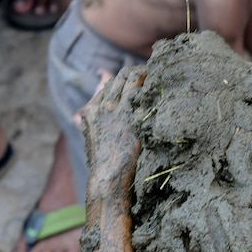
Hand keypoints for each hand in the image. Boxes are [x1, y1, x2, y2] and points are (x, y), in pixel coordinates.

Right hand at [80, 65, 146, 197]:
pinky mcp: (131, 115)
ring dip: (144, 73)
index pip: (109, 85)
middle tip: (150, 74)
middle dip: (135, 73)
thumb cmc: (104, 162)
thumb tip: (96, 110)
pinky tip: (160, 86)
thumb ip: (94, 120)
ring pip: (130, 77)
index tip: (136, 81)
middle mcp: (102, 105)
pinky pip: (142, 90)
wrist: (108, 177)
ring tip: (156, 75)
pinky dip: (151, 84)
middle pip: (120, 77)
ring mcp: (116, 109)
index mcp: (91, 110)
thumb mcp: (93, 137)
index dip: (123, 81)